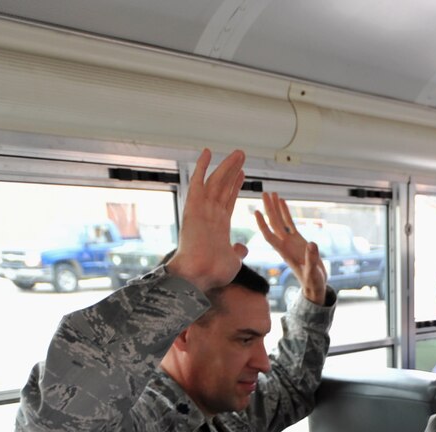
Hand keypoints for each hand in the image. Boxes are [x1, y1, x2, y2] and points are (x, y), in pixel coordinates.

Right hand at [165, 148, 248, 290]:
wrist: (200, 276)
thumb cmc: (214, 273)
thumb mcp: (232, 260)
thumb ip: (237, 251)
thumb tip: (242, 248)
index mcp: (219, 226)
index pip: (228, 200)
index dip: (235, 186)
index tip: (242, 174)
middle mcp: (210, 214)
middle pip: (223, 187)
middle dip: (233, 171)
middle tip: (241, 156)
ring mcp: (202, 209)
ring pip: (216, 181)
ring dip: (226, 166)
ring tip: (238, 153)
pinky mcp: (193, 207)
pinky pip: (198, 183)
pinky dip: (201, 167)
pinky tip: (207, 152)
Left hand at [255, 190, 327, 305]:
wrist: (315, 286)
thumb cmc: (313, 282)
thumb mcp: (312, 273)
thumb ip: (311, 260)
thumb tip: (312, 244)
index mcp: (285, 252)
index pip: (270, 236)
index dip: (263, 224)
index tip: (256, 212)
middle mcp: (285, 244)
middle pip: (273, 224)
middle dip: (268, 209)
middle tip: (264, 193)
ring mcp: (290, 241)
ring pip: (280, 222)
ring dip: (275, 208)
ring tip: (272, 193)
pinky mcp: (297, 240)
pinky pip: (290, 223)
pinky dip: (285, 212)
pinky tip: (282, 201)